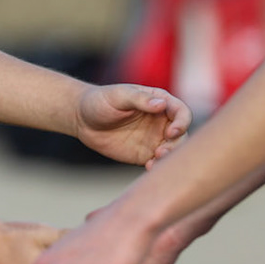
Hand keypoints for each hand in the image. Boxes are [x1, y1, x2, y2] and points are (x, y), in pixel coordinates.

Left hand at [75, 83, 190, 166]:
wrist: (82, 119)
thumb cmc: (100, 101)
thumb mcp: (118, 96)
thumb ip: (139, 99)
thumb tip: (161, 104)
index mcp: (160, 102)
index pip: (181, 112)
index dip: (182, 122)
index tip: (171, 132)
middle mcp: (161, 121)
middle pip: (181, 135)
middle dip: (177, 144)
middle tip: (161, 152)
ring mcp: (154, 139)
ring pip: (173, 151)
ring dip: (169, 157)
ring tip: (155, 160)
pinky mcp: (145, 155)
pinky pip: (158, 163)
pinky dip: (158, 167)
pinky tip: (149, 168)